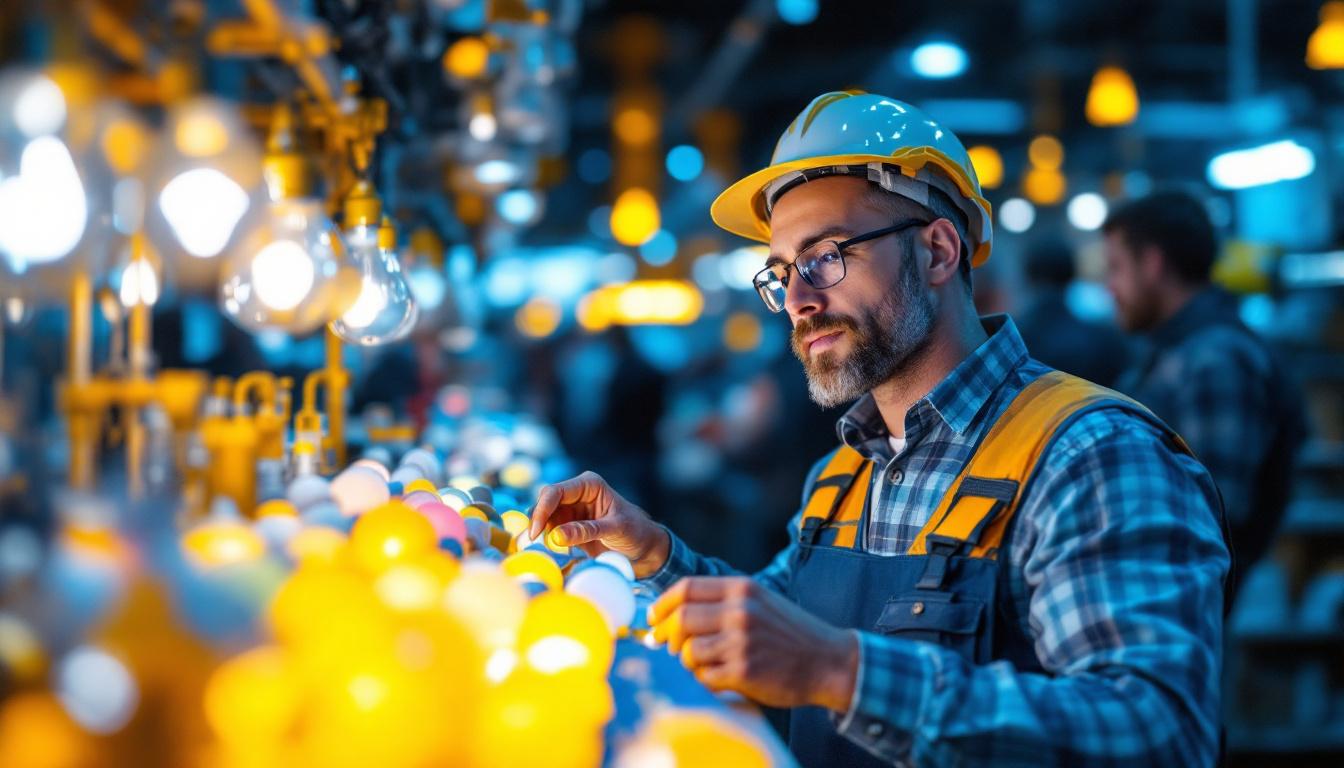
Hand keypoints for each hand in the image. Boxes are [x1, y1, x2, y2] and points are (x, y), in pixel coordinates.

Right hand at [527, 471, 669, 576]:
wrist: (644, 548)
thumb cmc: (636, 532)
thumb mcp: (615, 530)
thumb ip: (587, 531)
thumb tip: (556, 536)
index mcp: (589, 485)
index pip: (556, 491)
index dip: (542, 509)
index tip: (535, 531)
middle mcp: (577, 494)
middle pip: (545, 503)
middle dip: (538, 521)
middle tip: (534, 543)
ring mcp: (571, 511)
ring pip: (545, 518)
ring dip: (540, 533)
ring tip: (543, 550)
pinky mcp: (568, 527)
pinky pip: (550, 531)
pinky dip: (546, 541)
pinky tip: (548, 552)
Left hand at [649, 576, 858, 711]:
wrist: (829, 661)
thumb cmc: (790, 634)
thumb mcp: (760, 602)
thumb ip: (723, 603)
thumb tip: (673, 616)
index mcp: (742, 589)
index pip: (685, 589)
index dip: (662, 605)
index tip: (653, 618)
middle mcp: (740, 611)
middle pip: (681, 619)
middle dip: (665, 635)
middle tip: (664, 645)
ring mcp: (741, 641)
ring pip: (688, 651)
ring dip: (687, 662)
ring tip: (702, 664)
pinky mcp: (743, 670)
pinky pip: (704, 677)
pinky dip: (705, 680)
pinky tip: (719, 678)